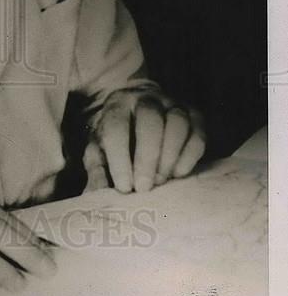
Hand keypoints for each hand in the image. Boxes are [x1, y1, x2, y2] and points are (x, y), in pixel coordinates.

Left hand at [83, 89, 205, 193]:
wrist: (139, 115)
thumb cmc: (117, 140)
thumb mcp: (99, 153)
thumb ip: (97, 173)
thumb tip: (97, 197)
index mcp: (117, 104)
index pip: (117, 126)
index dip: (120, 158)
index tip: (124, 187)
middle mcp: (146, 99)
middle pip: (150, 120)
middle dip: (147, 157)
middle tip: (144, 188)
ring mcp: (173, 104)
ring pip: (177, 123)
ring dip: (170, 156)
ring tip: (161, 181)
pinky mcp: (194, 116)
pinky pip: (198, 133)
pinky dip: (190, 156)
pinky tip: (178, 174)